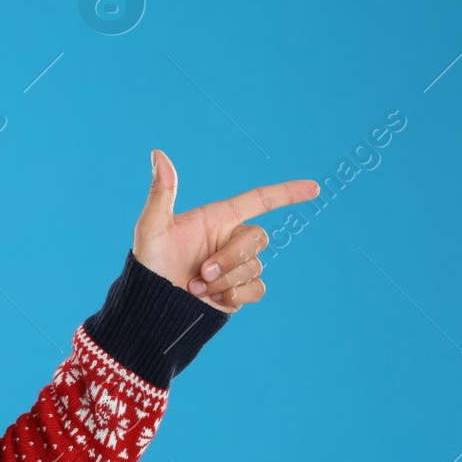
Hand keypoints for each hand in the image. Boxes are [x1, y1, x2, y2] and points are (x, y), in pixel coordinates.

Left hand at [134, 150, 318, 313]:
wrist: (151, 307)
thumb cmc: (148, 264)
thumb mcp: (152, 227)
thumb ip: (162, 192)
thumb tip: (158, 154)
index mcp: (217, 219)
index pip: (260, 200)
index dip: (287, 193)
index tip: (314, 187)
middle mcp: (229, 241)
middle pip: (258, 238)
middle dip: (231, 258)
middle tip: (200, 272)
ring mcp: (235, 267)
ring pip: (255, 267)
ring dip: (225, 280)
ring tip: (196, 287)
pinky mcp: (238, 292)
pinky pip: (256, 289)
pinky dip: (234, 295)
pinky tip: (211, 299)